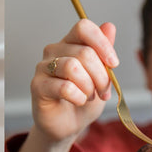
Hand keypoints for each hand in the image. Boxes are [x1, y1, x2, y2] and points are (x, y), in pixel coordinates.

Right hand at [8, 19, 119, 151]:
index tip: (114, 64)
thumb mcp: (101, 76)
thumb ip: (104, 52)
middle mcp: (54, 51)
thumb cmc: (83, 100)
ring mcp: (43, 68)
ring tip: (89, 96)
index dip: (102, 44)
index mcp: (70, 43)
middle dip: (101, 75)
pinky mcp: (37, 86)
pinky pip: (63, 86)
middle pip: (84, 52)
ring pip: (73, 67)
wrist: (68, 125)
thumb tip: (109, 26)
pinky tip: (79, 101)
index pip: (83, 27)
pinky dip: (78, 96)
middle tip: (103, 91)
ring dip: (88, 86)